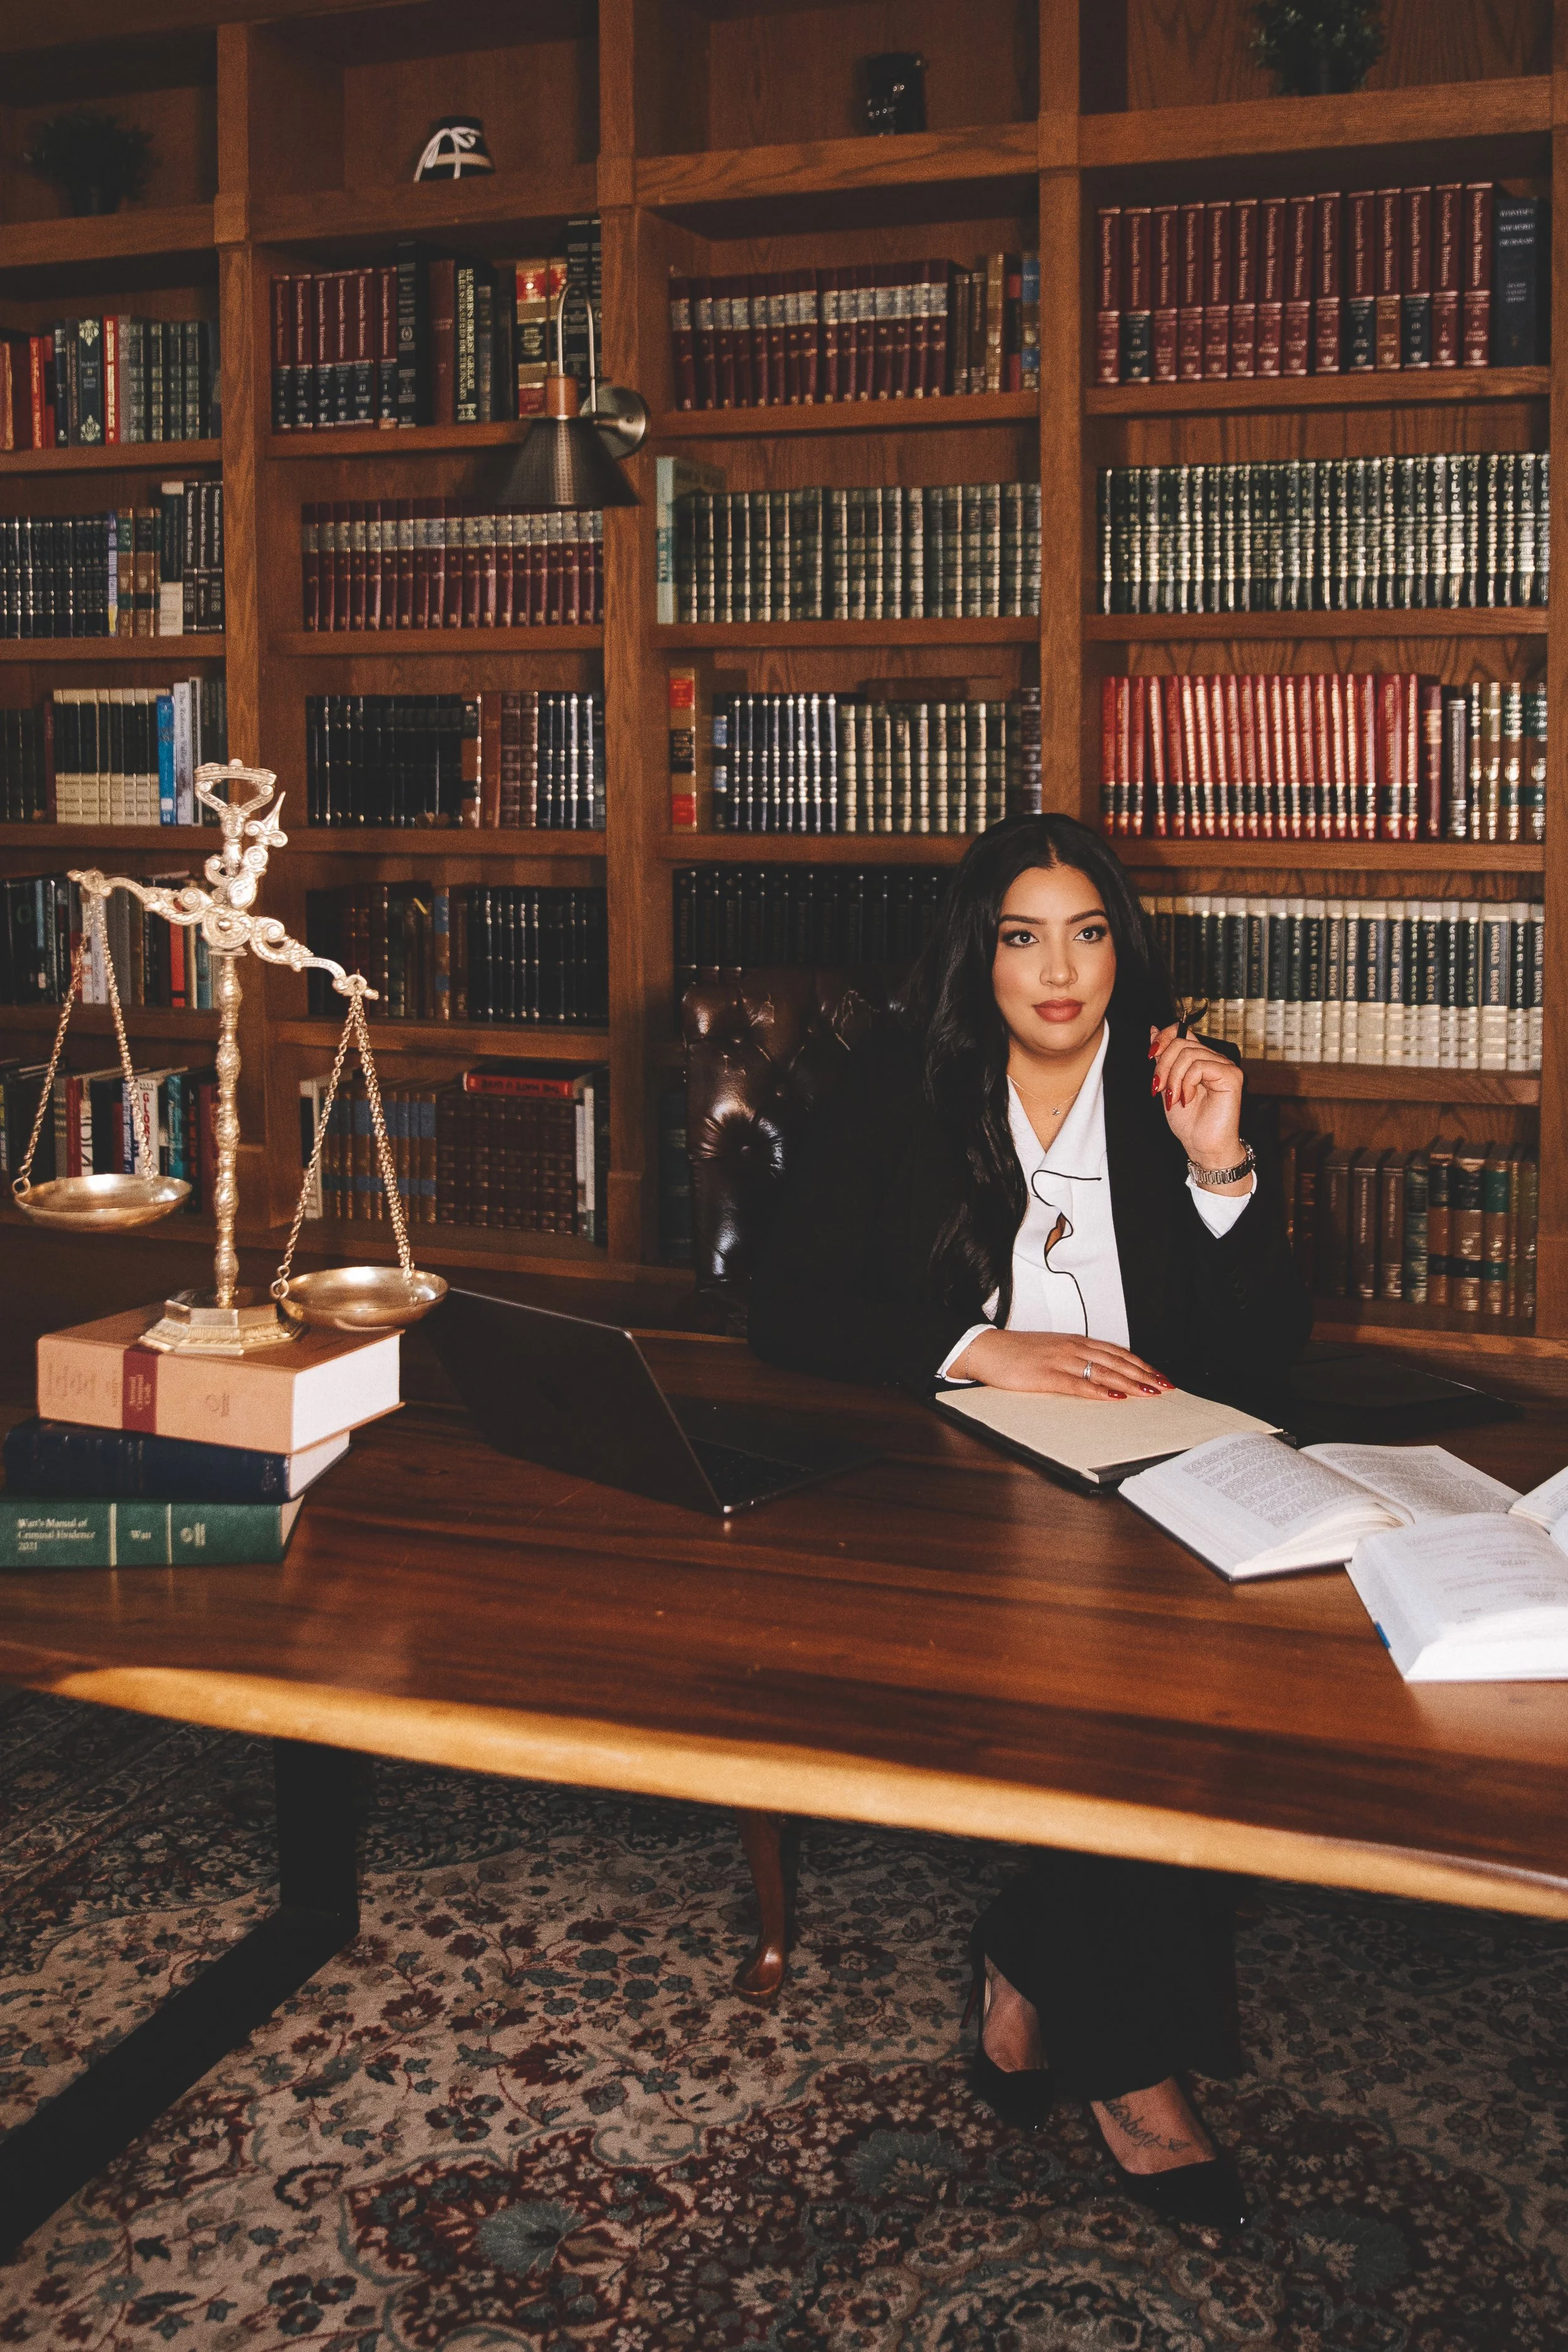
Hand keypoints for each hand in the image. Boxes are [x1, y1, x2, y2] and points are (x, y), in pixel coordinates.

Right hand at [949, 1327, 1171, 1398]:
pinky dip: (1099, 1392)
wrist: (985, 1348)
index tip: (1158, 1375)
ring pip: (1103, 1372)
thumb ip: (1074, 1358)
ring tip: (1149, 1393)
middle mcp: (1072, 1348)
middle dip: (1144, 1375)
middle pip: (1116, 1361)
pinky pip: (1078, 1384)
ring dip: (1130, 1383)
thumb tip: (1097, 1372)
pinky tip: (1114, 1398)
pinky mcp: (1046, 1376)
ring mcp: (1060, 1361)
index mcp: (1074, 1341)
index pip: (1116, 1352)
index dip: (1140, 1364)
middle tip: (1165, 1387)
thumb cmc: (1015, 1352)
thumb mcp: (1051, 1350)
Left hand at [1148, 1022, 1246, 1187]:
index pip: (1183, 1032)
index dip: (1164, 1037)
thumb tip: (1153, 1031)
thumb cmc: (1190, 1122)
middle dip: (1163, 1066)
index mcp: (1200, 1059)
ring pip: (1188, 1054)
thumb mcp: (1168, 1085)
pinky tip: (1188, 1099)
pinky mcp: (1231, 1076)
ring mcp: (1225, 1066)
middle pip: (1181, 1043)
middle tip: (1159, 1089)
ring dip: (1173, 1079)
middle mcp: (1214, 1059)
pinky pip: (1199, 1066)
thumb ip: (1163, 1059)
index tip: (1151, 1053)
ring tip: (1174, 1099)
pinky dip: (1187, 1083)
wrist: (1203, 1146)